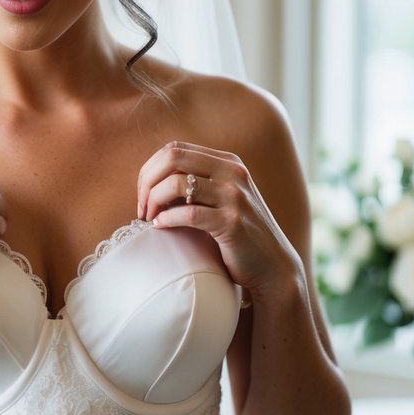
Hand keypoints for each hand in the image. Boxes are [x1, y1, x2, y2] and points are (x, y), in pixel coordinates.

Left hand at [137, 141, 300, 299]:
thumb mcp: (221, 197)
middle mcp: (232, 172)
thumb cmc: (237, 233)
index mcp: (227, 161)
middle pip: (172, 157)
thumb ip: (197, 183)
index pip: (175, 148)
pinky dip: (167, 219)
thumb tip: (150, 180)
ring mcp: (234, 196)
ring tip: (150, 218)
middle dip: (147, 181)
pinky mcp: (232, 222)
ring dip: (153, 201)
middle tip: (141, 206)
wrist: (272, 266)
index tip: (143, 194)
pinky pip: (188, 213)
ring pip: (177, 183)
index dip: (150, 169)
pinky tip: (160, 226)